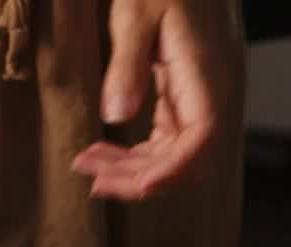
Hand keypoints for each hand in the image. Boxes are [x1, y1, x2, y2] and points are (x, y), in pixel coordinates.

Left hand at [71, 0, 237, 200]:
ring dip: (131, 170)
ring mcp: (193, 101)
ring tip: (87, 166)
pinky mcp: (178, 101)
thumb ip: (126, 65)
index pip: (202, 136)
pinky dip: (133, 156)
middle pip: (185, 158)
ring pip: (171, 156)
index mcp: (202, 75)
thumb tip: (117, 115)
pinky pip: (162, 142)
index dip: (174, 168)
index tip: (140, 184)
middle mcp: (205, 94)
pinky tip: (102, 155)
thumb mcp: (135, 17)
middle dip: (140, 177)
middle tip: (92, 180)